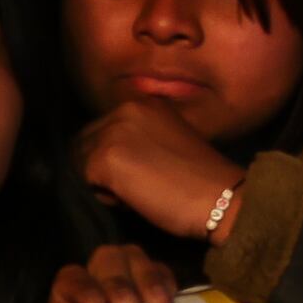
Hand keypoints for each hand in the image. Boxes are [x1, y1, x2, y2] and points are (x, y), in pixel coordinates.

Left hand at [46, 245, 181, 302]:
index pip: (72, 279)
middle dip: (119, 281)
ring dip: (147, 278)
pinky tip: (170, 301)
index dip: (83, 287)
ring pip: (133, 257)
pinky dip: (166, 282)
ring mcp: (127, 277)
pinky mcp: (153, 284)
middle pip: (106, 259)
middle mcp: (98, 281)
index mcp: (71, 298)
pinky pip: (160, 270)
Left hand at [76, 100, 242, 242]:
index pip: (102, 128)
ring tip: (134, 192)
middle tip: (136, 186)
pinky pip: (85, 183)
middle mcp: (124, 109)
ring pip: (81, 162)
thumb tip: (106, 156)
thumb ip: (140, 136)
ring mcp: (112, 132)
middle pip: (85, 142)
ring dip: (100, 181)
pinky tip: (134, 200)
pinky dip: (105, 197)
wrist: (221, 198)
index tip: (137, 173)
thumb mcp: (170, 139)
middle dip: (100, 167)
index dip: (111, 154)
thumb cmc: (203, 178)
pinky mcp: (103, 159)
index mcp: (143, 102)